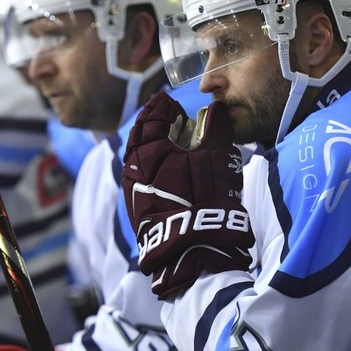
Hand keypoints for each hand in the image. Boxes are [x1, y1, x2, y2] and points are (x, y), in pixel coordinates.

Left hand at [121, 92, 253, 298]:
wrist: (193, 249)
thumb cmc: (207, 197)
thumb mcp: (218, 156)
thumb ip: (217, 127)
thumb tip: (216, 108)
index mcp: (146, 148)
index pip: (151, 117)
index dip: (162, 106)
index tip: (170, 100)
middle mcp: (132, 167)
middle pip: (139, 136)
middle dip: (152, 123)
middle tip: (166, 117)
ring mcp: (132, 189)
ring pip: (137, 158)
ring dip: (150, 145)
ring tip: (168, 140)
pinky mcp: (137, 208)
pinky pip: (140, 176)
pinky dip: (150, 165)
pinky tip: (165, 167)